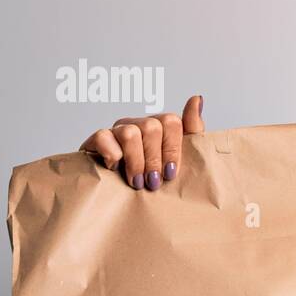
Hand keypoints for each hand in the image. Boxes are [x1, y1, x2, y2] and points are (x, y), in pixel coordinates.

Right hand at [79, 95, 204, 191]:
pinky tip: (116, 169)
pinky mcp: (97, 139)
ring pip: (130, 134)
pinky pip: (104, 138)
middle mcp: (139, 124)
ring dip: (136, 163)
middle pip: (152, 127)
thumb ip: (192, 130)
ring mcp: (118, 130)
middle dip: (154, 160)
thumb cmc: (153, 178)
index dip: (172, 149)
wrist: (121, 197)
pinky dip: (112, 157)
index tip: (170, 173)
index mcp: (161, 127)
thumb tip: (197, 98)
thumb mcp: (179, 158)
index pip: (171, 122)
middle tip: (153, 183)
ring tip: (138, 183)